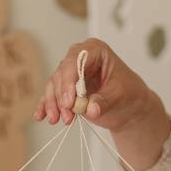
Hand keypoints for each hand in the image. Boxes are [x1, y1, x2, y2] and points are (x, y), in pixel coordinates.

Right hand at [34, 39, 170, 170]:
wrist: (129, 108)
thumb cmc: (128, 94)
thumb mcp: (119, 96)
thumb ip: (103, 102)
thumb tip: (90, 109)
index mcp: (95, 50)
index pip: (76, 60)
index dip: (69, 80)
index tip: (69, 102)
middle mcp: (80, 58)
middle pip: (62, 74)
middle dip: (61, 97)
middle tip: (66, 116)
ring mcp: (71, 73)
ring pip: (54, 85)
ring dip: (53, 104)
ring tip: (56, 120)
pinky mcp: (66, 88)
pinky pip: (52, 95)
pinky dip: (46, 106)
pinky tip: (41, 116)